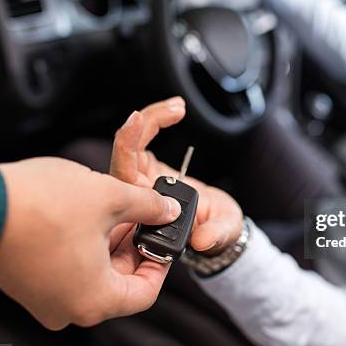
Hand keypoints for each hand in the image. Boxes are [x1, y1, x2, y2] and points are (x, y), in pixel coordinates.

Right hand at [0, 156, 181, 329]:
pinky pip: (69, 270)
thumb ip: (148, 207)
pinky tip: (88, 216)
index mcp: (94, 300)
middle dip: (133, 246)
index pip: (145, 293)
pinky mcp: (28, 284)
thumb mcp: (110, 197)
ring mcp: (45, 299)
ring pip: (94, 274)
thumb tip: (167, 210)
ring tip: (115, 209)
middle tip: (141, 216)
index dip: (161, 263)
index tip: (164, 239)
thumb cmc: (40, 206)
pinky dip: (85, 247)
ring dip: (109, 243)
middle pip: (119, 282)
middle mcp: (69, 309)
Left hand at [110, 97, 243, 255]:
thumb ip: (214, 236)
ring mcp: (140, 180)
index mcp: (142, 215)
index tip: (138, 124)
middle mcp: (136, 196)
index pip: (124, 180)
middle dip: (141, 127)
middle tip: (172, 110)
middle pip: (124, 156)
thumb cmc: (214, 232)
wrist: (215, 227)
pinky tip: (176, 109)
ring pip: (131, 144)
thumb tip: (202, 239)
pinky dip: (156, 121)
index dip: (127, 148)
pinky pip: (142, 139)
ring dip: (151, 118)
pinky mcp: (147, 167)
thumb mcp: (221, 234)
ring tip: (178, 106)